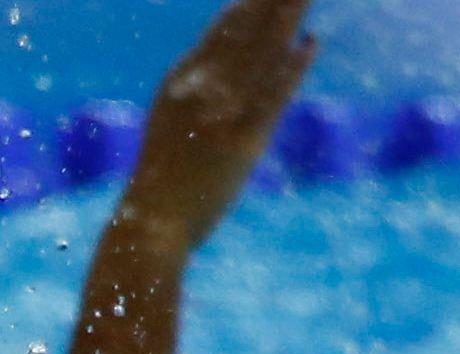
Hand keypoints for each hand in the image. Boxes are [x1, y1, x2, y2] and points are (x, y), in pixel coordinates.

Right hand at [118, 0, 316, 252]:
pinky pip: (273, 94)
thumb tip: (217, 101)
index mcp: (177, 87)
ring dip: (286, 20)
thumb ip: (192, 111)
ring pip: (261, 55)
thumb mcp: (168, 139)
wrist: (149, 226)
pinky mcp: (242, 138)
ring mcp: (221, 112)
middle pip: (243, 35)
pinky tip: (309, 43)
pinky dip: (293, 66)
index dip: (245, 11)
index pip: (218, 36)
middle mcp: (199, 90)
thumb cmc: (157, 193)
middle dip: (270, 4)